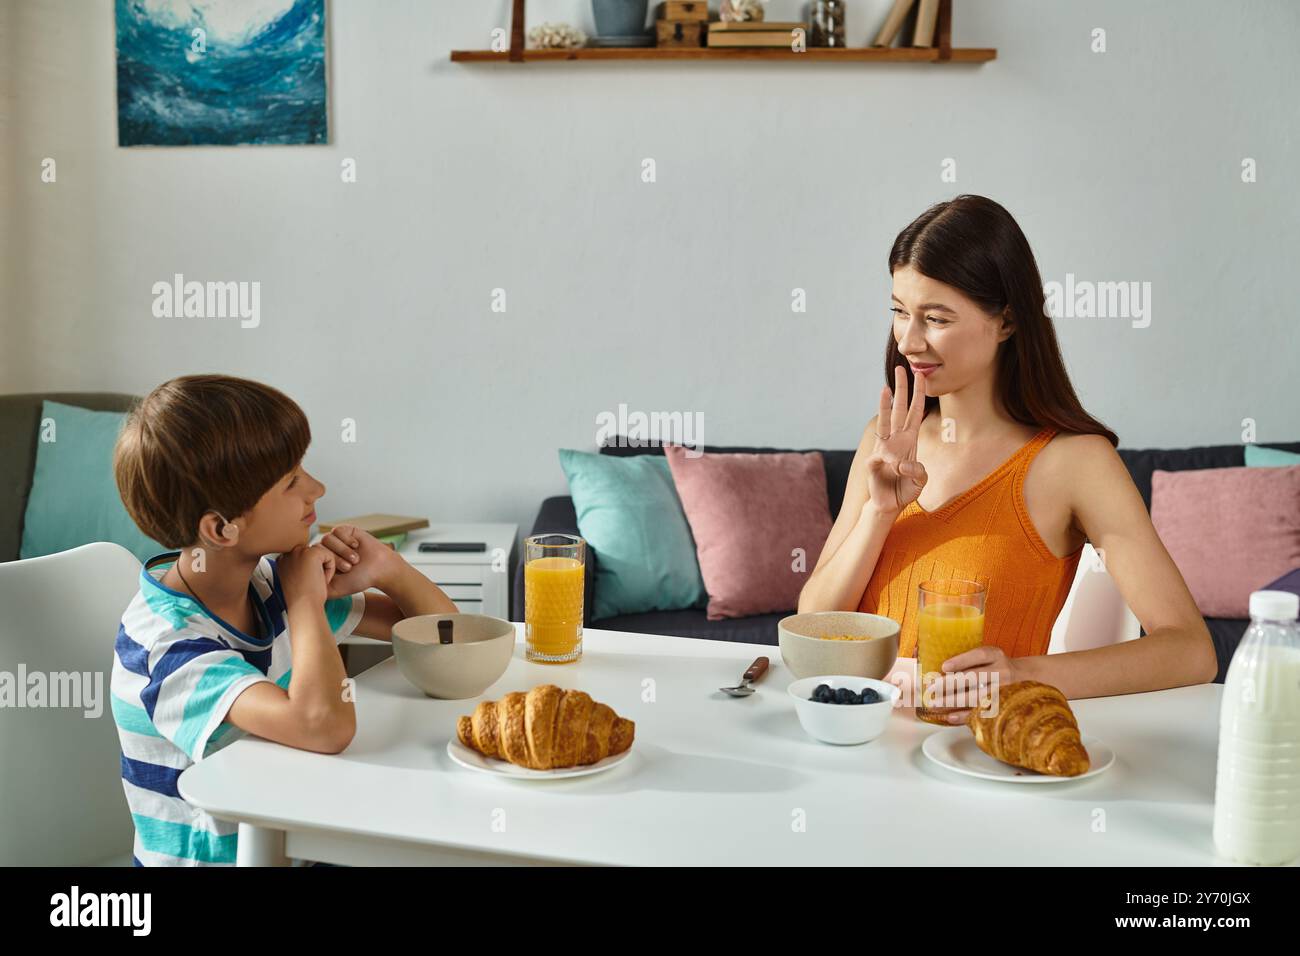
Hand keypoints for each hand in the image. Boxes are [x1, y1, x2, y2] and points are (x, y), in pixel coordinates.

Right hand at [276, 543, 335, 608]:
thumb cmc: (302, 599)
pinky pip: (329, 557)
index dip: (310, 569)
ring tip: (314, 581)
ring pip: (322, 554)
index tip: (306, 582)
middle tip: (310, 583)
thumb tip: (310, 562)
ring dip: (323, 569)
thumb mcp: (296, 579)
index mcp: (282, 560)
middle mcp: (288, 553)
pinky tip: (320, 579)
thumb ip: (299, 566)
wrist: (303, 606)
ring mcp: (298, 552)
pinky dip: (330, 570)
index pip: (304, 556)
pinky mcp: (311, 553)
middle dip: (317, 567)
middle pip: (314, 553)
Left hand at [318, 525, 402, 598]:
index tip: (337, 574)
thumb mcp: (334, 589)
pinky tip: (356, 546)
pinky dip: (347, 540)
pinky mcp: (346, 530)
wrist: (379, 570)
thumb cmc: (358, 580)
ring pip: (327, 539)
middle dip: (335, 559)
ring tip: (355, 559)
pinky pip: (338, 530)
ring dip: (342, 550)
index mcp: (321, 563)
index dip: (323, 565)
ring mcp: (335, 539)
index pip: (310, 559)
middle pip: (318, 548)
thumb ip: (316, 587)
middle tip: (349, 567)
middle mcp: (326, 550)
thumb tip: (297, 585)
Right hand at [865, 364, 928, 513]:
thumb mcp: (921, 482)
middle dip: (902, 389)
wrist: (889, 505)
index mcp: (910, 441)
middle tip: (901, 368)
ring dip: (885, 404)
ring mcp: (884, 448)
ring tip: (886, 387)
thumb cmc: (905, 491)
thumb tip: (900, 463)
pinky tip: (893, 468)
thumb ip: (917, 472)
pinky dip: (887, 461)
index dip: (919, 395)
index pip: (916, 413)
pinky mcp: (874, 462)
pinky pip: (880, 457)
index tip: (921, 376)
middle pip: (899, 409)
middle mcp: (896, 440)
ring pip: (885, 421)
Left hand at [934, 644, 1018, 724]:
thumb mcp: (987, 656)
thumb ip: (969, 661)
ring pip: (976, 697)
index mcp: (995, 655)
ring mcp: (1004, 691)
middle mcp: (1002, 672)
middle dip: (950, 684)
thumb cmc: (996, 666)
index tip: (944, 667)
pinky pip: (982, 713)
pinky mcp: (1002, 707)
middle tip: (931, 688)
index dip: (961, 661)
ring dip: (952, 702)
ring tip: (934, 704)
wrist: (1025, 678)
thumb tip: (938, 672)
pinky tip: (950, 716)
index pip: (979, 655)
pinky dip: (964, 716)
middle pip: (975, 678)